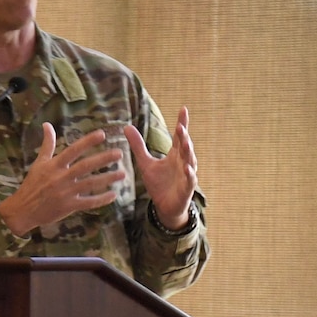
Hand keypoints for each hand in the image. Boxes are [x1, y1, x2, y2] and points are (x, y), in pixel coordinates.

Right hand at [0, 124, 126, 236]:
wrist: (23, 210)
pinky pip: (88, 202)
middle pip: (85, 166)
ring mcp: (66, 192)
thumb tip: (47, 124)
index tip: (102, 134)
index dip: (87, 141)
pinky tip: (113, 195)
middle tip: (119, 153)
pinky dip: (101, 199)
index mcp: (54, 165)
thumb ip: (47, 144)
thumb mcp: (39, 162)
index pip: (73, 150)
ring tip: (122, 174)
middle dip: (103, 159)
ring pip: (90, 184)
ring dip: (107, 179)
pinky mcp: (68, 206)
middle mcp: (61, 177)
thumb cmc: (32, 184)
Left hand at [125, 106, 196, 229]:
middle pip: (185, 146)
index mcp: (175, 155)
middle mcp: (183, 162)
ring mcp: (186, 175)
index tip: (183, 109)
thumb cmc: (159, 184)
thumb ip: (138, 146)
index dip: (182, 123)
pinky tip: (187, 168)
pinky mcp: (187, 189)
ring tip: (185, 141)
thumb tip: (126, 126)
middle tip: (180, 126)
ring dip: (188, 151)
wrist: (164, 207)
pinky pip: (190, 180)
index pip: (179, 136)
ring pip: (190, 161)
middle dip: (184, 136)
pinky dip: (189, 174)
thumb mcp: (145, 163)